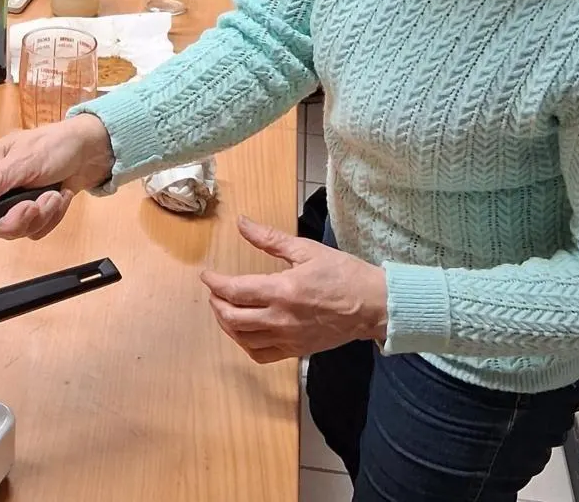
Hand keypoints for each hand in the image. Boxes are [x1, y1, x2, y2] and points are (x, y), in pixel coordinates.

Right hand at [0, 114, 115, 244]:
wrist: (92, 152)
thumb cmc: (57, 145)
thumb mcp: (26, 159)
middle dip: (19, 218)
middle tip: (37, 203)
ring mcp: (13, 201)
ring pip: (16, 229)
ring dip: (41, 215)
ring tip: (54, 195)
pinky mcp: (33, 211)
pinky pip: (35, 230)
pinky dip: (52, 217)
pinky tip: (60, 197)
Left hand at [201, 217, 387, 363]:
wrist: (372, 305)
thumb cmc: (342, 274)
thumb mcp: (306, 250)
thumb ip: (269, 239)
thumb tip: (241, 223)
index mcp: (281, 291)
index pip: (234, 291)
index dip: (214, 283)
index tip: (207, 275)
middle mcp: (280, 319)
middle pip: (232, 317)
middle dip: (216, 303)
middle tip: (214, 291)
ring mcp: (288, 338)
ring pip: (243, 339)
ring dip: (226, 324)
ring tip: (224, 309)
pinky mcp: (296, 351)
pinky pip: (261, 355)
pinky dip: (245, 344)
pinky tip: (244, 332)